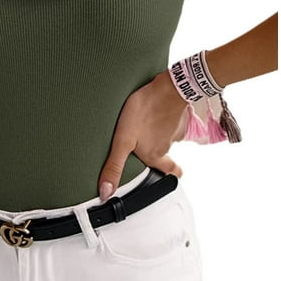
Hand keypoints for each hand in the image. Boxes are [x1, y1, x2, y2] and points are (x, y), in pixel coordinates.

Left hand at [98, 70, 186, 201]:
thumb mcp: (123, 141)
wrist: (166, 87)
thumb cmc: (144, 112)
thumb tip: (106, 192)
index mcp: (155, 155)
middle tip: (143, 149)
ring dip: (156, 134)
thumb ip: (115, 166)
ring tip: (142, 128)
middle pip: (163, 154)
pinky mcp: (173, 113)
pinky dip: (160, 119)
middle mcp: (166, 144)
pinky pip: (168, 120)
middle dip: (155, 153)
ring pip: (165, 137)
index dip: (169, 175)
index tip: (166, 176)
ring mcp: (172, 128)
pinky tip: (150, 113)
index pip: (170, 172)